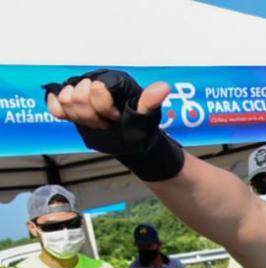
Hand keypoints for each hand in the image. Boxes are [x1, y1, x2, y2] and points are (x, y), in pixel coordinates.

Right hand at [46, 70, 168, 138]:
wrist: (129, 141)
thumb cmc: (139, 128)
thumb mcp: (146, 117)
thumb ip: (150, 101)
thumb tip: (163, 87)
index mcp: (115, 80)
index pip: (95, 88)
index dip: (103, 108)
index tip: (116, 117)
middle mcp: (96, 79)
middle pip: (77, 94)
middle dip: (92, 116)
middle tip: (107, 122)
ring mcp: (80, 89)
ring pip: (65, 99)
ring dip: (81, 117)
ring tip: (97, 122)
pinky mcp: (68, 101)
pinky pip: (53, 102)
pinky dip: (62, 113)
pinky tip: (77, 119)